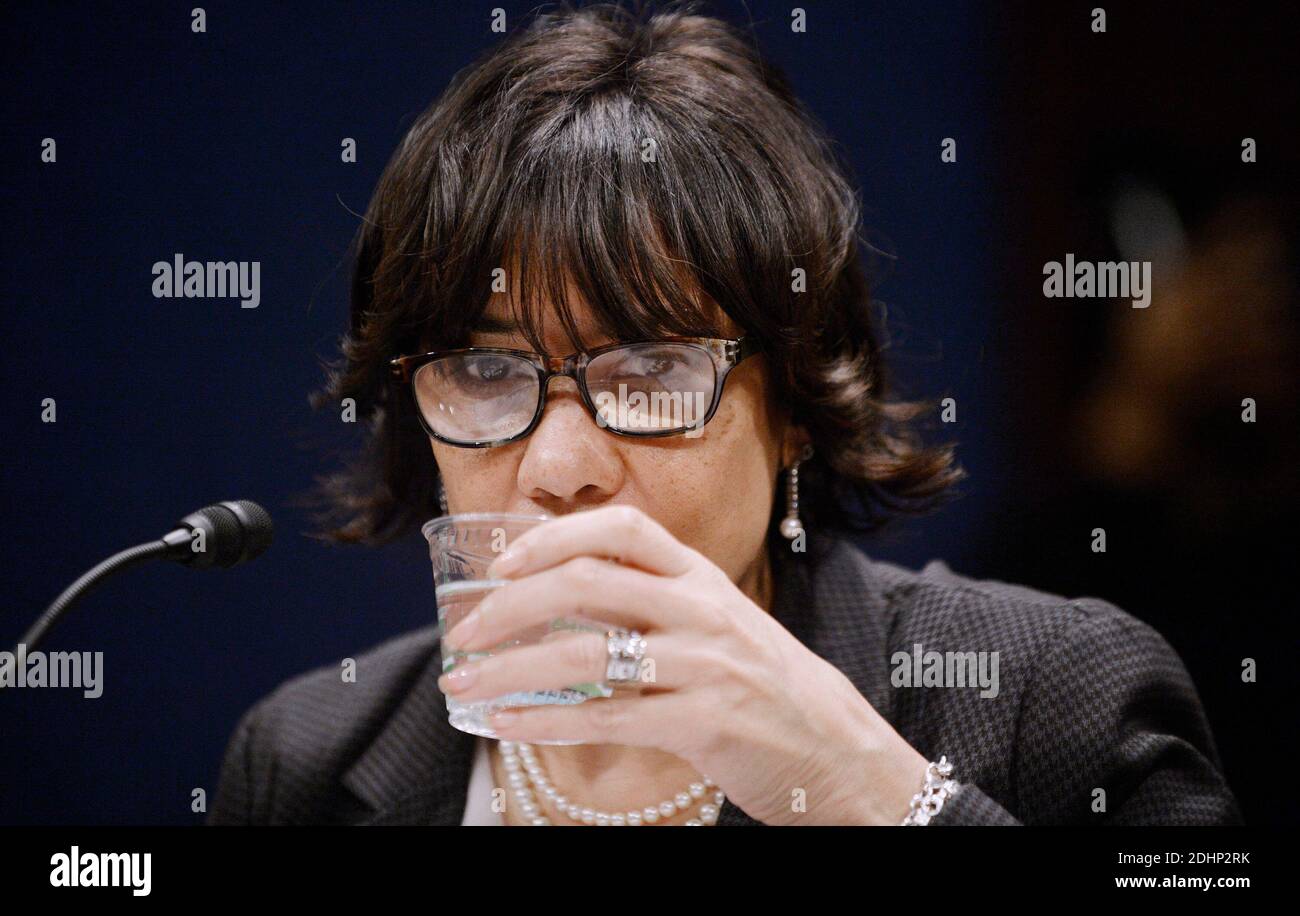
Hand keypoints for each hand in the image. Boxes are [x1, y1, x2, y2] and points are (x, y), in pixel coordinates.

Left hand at [439, 504, 928, 824]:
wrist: (833, 746)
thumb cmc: (761, 683)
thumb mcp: (716, 621)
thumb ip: (653, 601)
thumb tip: (561, 592)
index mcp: (701, 576)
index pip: (624, 527)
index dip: (556, 535)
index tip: (504, 563)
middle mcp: (701, 609)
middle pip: (588, 581)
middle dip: (511, 605)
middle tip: (466, 633)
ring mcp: (705, 664)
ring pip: (585, 653)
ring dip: (510, 668)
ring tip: (463, 685)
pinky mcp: (704, 721)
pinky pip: (607, 717)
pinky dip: (546, 721)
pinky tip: (507, 726)